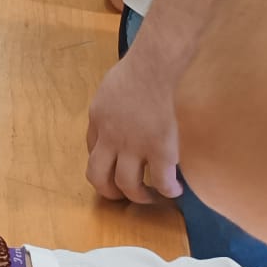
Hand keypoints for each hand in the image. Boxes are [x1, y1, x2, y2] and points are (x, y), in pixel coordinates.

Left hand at [85, 38, 185, 202]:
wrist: (151, 70)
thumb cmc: (130, 74)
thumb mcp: (104, 94)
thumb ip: (104, 113)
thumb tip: (109, 126)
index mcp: (97, 124)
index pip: (91, 153)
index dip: (102, 166)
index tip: (114, 169)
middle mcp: (110, 140)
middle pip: (98, 177)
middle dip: (108, 192)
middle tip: (121, 196)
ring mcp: (134, 147)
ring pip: (127, 184)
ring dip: (138, 196)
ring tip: (149, 197)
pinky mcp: (159, 149)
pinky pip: (162, 180)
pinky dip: (169, 190)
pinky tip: (175, 190)